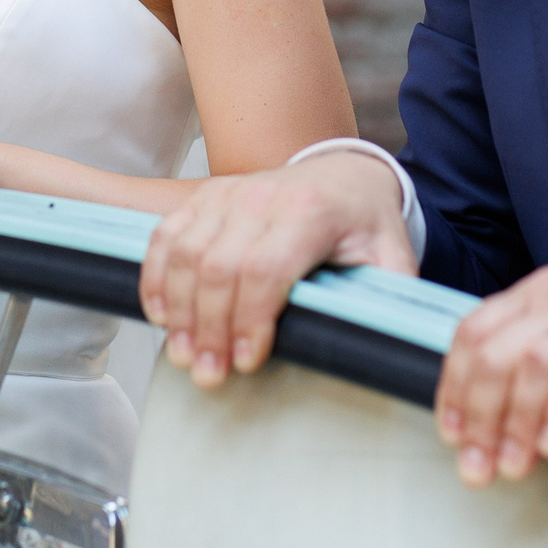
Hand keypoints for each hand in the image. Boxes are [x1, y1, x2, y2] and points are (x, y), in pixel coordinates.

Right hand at [139, 153, 415, 388]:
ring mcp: (228, 193)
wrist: (344, 173)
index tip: (247, 362)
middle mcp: (264, 197)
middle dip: (209, 328)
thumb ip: (388, 298)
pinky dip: (155, 277)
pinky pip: (166, 236)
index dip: (250, 320)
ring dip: (179, 311)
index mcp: (312, 212)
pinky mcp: (204, 197)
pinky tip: (161, 316)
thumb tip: (385, 347)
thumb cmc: (364, 223)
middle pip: (219, 267)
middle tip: (208, 374)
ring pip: (186, 254)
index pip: (267, 269)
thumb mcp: (392, 256)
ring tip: (184, 354)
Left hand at [436, 259, 547, 486]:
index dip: (454, 387)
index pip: (474, 332)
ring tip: (514, 466)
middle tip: (476, 465)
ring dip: (515, 424)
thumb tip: (487, 408)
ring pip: (533, 367)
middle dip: (478, 416)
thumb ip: (537, 346)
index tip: (452, 434)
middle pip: (496, 355)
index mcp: (541, 291)